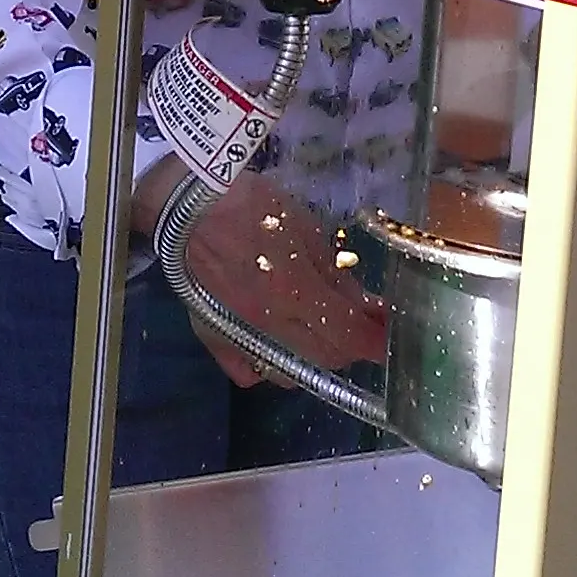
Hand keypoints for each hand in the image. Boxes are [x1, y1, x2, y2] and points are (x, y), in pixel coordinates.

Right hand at [132, 157, 385, 388]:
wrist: (189, 203)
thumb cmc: (252, 205)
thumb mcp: (306, 228)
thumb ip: (336, 274)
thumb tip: (368, 307)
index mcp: (295, 291)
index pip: (348, 336)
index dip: (375, 340)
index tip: (388, 333)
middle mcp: (269, 323)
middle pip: (326, 357)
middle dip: (350, 345)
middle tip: (358, 326)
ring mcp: (239, 335)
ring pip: (292, 370)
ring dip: (315, 357)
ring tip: (322, 333)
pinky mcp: (214, 337)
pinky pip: (249, 373)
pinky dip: (271, 369)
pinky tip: (280, 350)